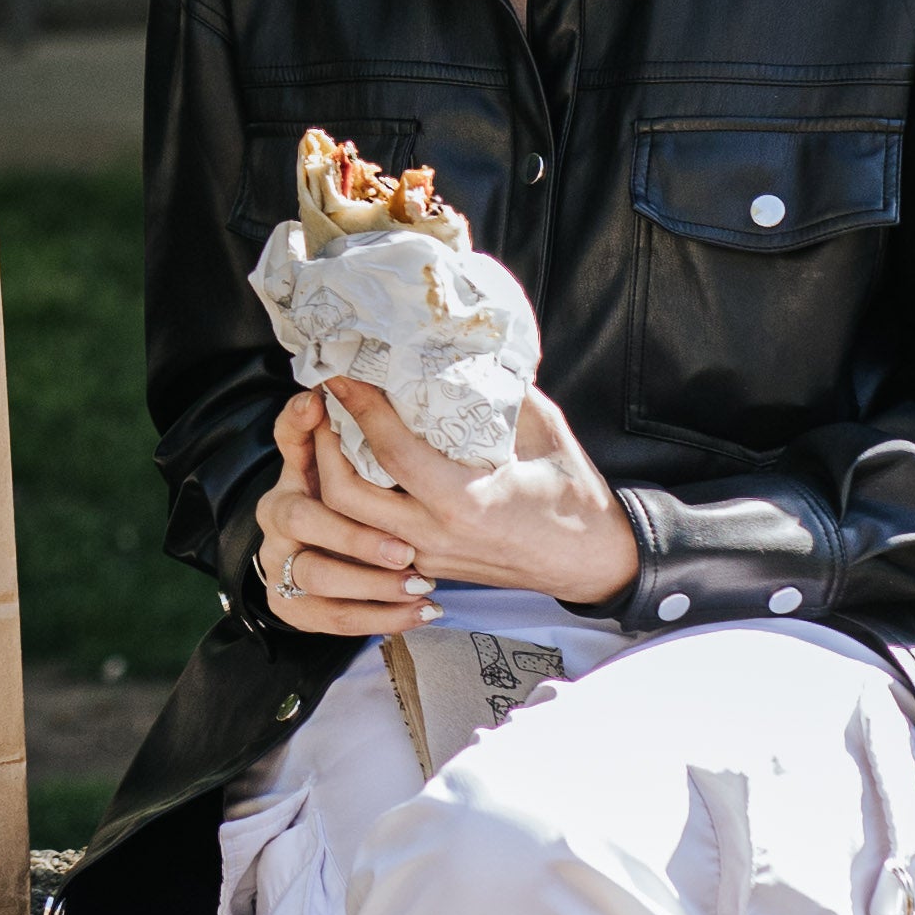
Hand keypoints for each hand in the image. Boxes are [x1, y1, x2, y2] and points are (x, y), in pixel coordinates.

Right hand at [253, 388, 426, 638]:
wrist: (313, 561)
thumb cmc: (351, 502)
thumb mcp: (356, 464)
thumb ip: (370, 431)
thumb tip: (373, 385)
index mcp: (292, 472)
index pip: (288, 441)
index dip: (298, 425)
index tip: (318, 405)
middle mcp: (276, 514)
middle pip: (303, 517)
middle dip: (355, 535)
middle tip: (405, 549)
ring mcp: (279, 562)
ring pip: (317, 573)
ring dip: (370, 583)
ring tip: (419, 584)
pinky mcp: (292, 606)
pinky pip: (333, 617)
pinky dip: (380, 618)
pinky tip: (421, 613)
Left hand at [309, 380, 640, 611]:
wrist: (592, 560)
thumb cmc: (574, 493)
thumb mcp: (545, 431)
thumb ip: (501, 392)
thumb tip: (463, 346)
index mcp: (465, 500)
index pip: (390, 450)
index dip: (359, 407)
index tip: (340, 373)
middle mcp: (436, 534)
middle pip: (346, 494)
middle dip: (322, 446)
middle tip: (323, 407)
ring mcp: (428, 557)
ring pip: (349, 522)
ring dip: (330, 477)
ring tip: (330, 434)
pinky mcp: (428, 567)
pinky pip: (373, 537)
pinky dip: (355, 503)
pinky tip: (357, 468)